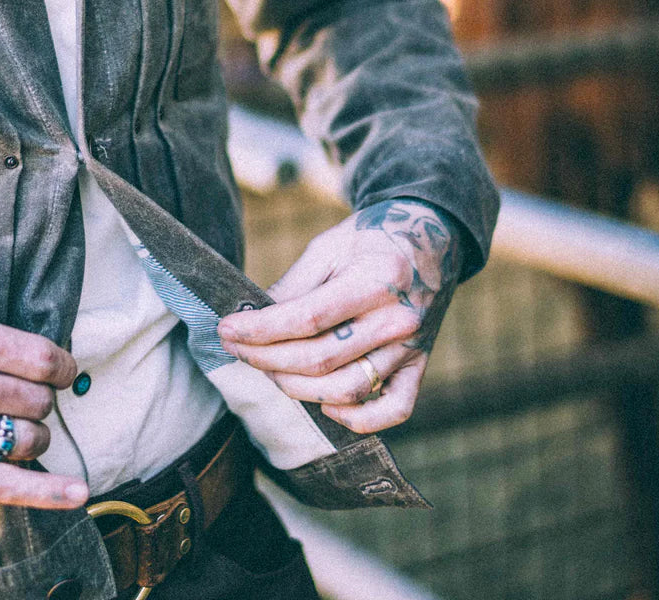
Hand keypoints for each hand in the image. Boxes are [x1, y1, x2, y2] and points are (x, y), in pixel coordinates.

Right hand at [0, 307, 88, 508]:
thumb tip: (21, 357)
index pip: (39, 357)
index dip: (62, 368)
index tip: (65, 374)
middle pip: (35, 401)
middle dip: (40, 405)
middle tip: (26, 405)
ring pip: (25, 441)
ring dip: (33, 440)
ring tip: (21, 436)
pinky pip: (4, 486)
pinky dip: (47, 492)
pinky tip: (77, 493)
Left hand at [217, 199, 462, 433]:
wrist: (431, 239)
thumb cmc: (371, 238)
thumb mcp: (329, 246)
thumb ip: (293, 285)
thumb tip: (250, 317)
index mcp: (374, 280)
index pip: (307, 318)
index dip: (260, 330)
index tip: (226, 329)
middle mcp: (397, 320)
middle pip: (320, 359)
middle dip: (266, 358)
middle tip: (235, 348)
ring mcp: (412, 348)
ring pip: (347, 389)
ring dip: (297, 388)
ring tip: (268, 369)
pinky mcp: (421, 366)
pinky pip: (394, 410)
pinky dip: (358, 420)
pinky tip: (325, 406)